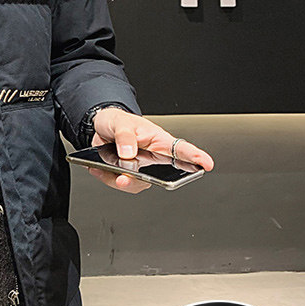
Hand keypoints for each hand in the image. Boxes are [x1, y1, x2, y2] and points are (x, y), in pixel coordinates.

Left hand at [87, 107, 214, 193]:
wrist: (100, 127)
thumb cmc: (118, 122)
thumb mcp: (120, 123)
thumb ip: (125, 136)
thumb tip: (129, 153)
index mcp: (159, 141)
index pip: (181, 150)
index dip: (196, 157)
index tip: (206, 164)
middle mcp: (153, 157)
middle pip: (161, 174)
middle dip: (147, 180)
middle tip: (130, 178)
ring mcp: (141, 168)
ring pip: (138, 183)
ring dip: (122, 181)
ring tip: (106, 171)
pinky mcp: (126, 175)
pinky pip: (120, 184)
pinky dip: (107, 178)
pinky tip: (97, 168)